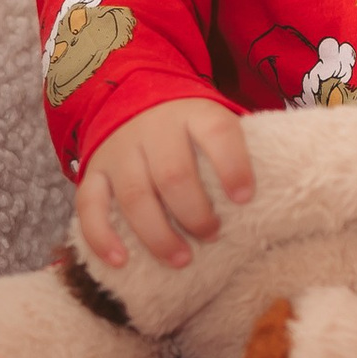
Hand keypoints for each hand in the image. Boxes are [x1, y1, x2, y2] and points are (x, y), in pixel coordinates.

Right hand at [77, 99, 253, 274]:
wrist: (131, 98)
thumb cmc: (187, 128)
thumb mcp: (212, 122)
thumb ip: (231, 152)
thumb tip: (266, 198)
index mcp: (194, 114)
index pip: (217, 133)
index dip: (232, 165)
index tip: (245, 198)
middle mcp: (154, 129)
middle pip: (173, 173)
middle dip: (195, 213)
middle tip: (212, 235)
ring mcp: (120, 151)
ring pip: (134, 195)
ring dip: (158, 234)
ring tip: (181, 259)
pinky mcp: (93, 172)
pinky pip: (90, 205)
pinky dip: (101, 236)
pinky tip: (120, 260)